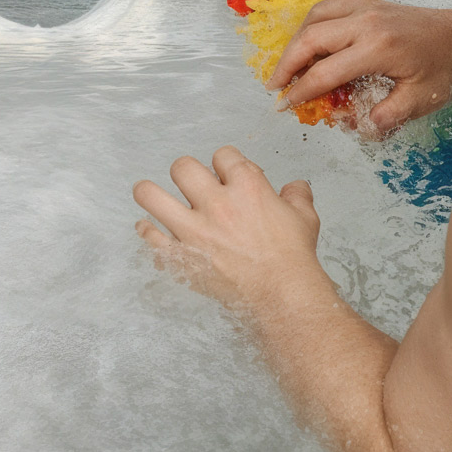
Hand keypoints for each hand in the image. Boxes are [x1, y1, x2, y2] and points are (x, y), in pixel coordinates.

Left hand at [133, 146, 327, 308]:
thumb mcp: (304, 217)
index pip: (223, 155)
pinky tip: (146, 227)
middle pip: (182, 167)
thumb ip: (297, 195)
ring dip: (149, 193)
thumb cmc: (293, 258)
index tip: (224, 174)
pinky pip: (151, 239)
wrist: (283, 297)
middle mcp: (216, 202)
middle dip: (186, 172)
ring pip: (152, 196)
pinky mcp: (182, 258)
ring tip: (149, 193)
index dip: (223, 162)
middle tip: (190, 184)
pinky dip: (146, 231)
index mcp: (247, 186)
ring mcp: (195, 230)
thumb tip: (295, 186)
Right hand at [265, 0, 451, 132]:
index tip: (286, 106)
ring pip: (315, 17)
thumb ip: (388, 115)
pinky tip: (309, 41)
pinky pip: (329, 7)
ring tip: (288, 66)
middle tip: (274, 87)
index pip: (326, 72)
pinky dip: (312, 23)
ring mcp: (365, 7)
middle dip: (287, 64)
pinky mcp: (367, 1)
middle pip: (311, 38)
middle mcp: (366, 22)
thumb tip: (359, 127)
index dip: (301, 91)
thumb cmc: (442, 68)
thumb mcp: (421, 100)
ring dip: (296, 41)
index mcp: (378, 48)